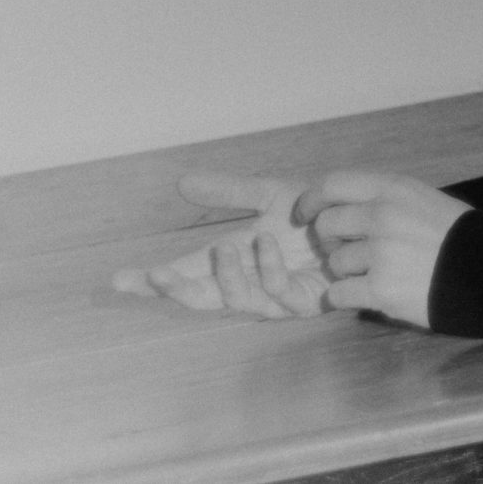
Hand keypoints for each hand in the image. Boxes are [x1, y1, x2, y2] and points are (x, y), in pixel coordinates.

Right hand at [112, 171, 330, 317]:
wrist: (365, 220)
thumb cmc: (318, 214)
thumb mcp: (269, 196)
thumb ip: (228, 192)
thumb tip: (181, 181)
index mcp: (235, 261)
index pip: (185, 275)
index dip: (153, 280)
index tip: (117, 279)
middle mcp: (250, 283)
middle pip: (201, 299)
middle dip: (175, 291)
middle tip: (155, 274)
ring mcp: (276, 296)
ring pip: (236, 301)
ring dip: (226, 275)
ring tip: (225, 247)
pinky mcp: (306, 302)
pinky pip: (278, 294)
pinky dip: (267, 268)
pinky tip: (265, 244)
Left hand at [293, 171, 473, 329]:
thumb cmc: (458, 236)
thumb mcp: (424, 199)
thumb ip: (386, 199)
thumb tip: (346, 207)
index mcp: (394, 189)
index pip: (332, 184)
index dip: (311, 200)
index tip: (303, 216)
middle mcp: (382, 215)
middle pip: (327, 226)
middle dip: (332, 242)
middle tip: (349, 252)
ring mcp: (380, 253)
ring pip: (334, 263)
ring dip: (346, 272)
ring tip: (373, 274)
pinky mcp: (380, 289)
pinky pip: (339, 294)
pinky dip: (346, 298)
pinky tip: (367, 295)